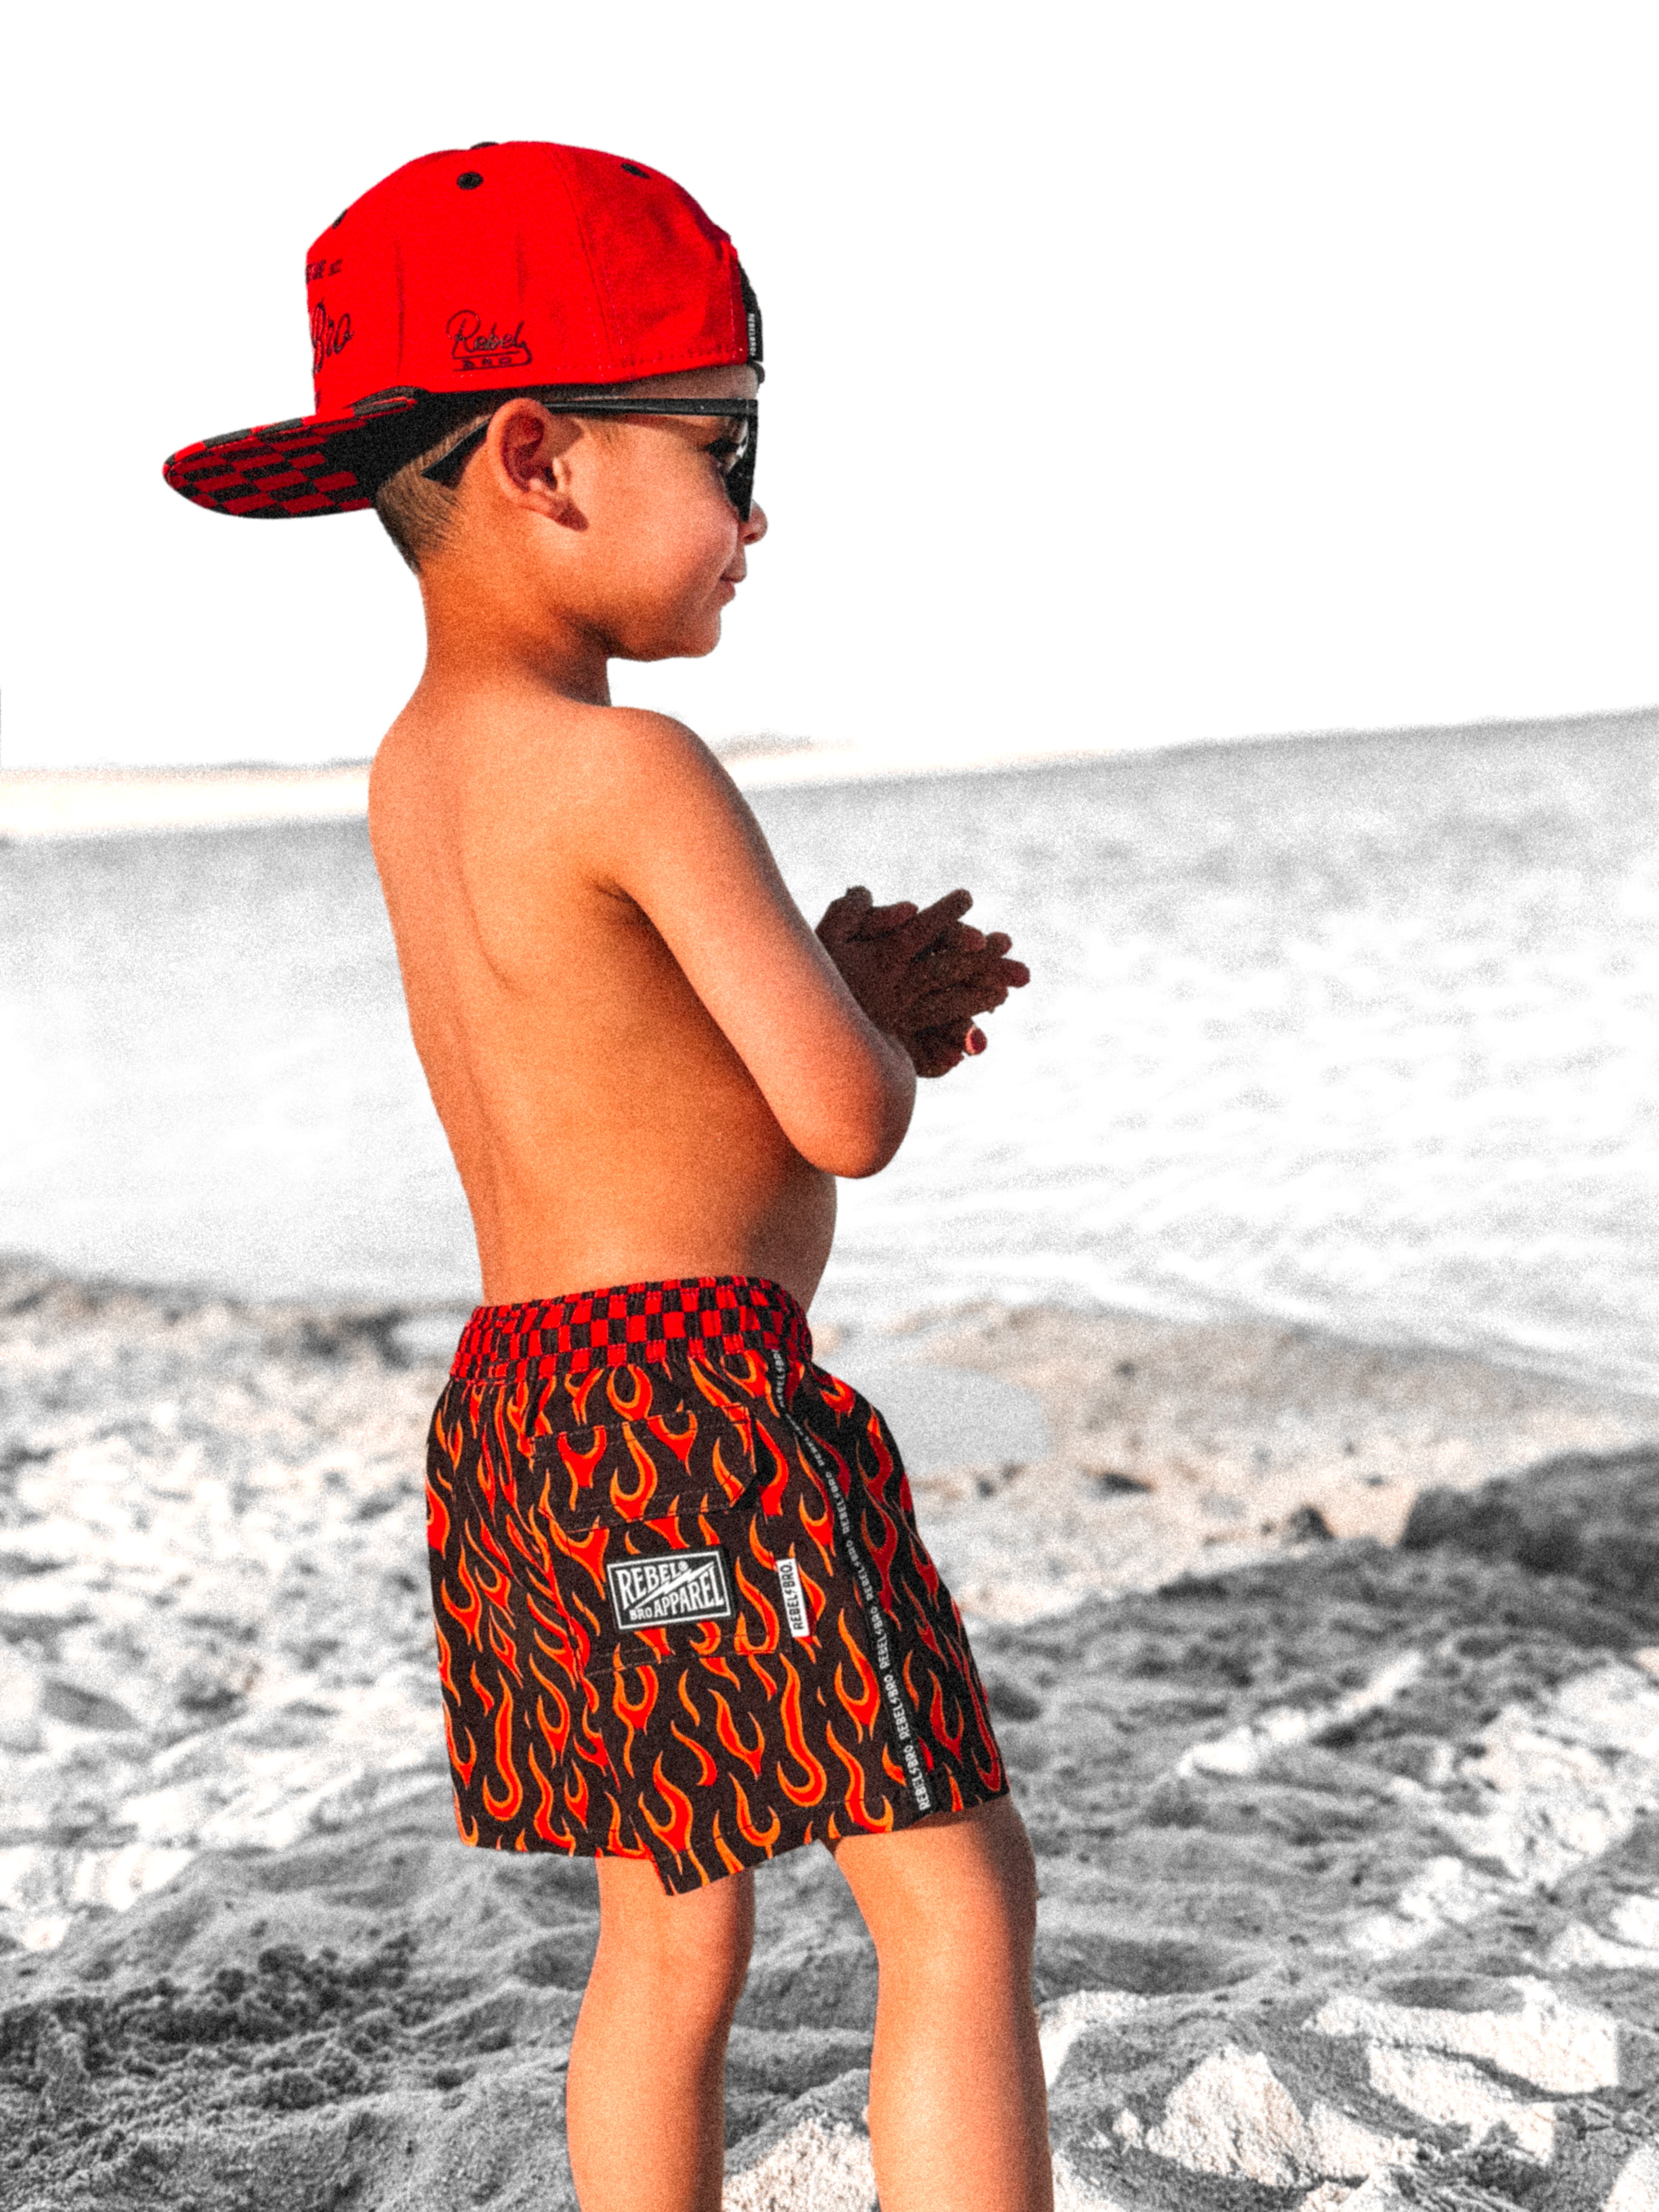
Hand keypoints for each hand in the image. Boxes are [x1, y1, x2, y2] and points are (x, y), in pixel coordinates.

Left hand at [816, 886, 1028, 1076]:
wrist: (790, 1025)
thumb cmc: (807, 977)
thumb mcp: (827, 938)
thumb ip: (857, 914)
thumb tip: (908, 910)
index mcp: (896, 949)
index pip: (942, 938)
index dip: (968, 939)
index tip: (996, 940)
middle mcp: (907, 982)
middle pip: (958, 975)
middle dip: (991, 974)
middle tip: (1023, 975)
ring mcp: (906, 1018)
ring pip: (950, 1018)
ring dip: (973, 1021)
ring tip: (988, 1025)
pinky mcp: (900, 1049)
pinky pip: (930, 1056)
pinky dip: (944, 1058)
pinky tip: (956, 1058)